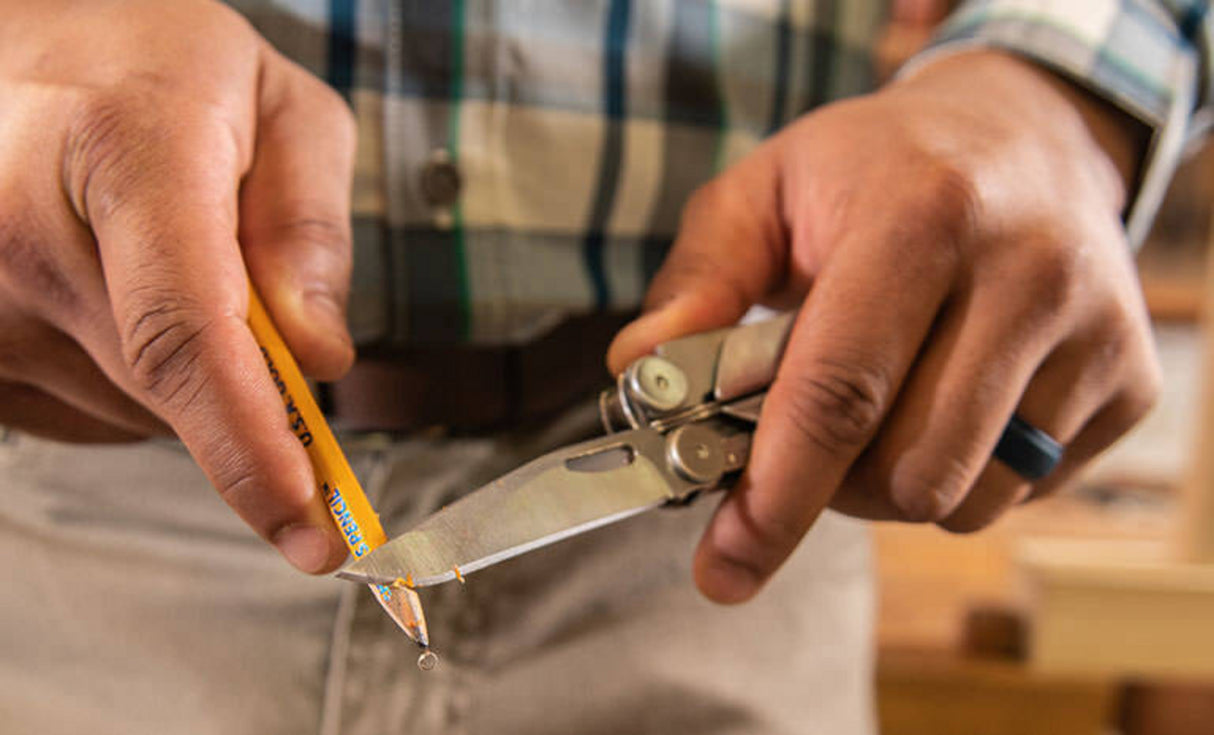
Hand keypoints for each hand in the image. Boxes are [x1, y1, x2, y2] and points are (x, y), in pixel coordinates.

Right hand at [0, 0, 355, 571]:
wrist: (23, 51)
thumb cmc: (152, 68)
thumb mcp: (278, 105)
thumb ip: (311, 225)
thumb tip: (318, 356)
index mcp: (125, 150)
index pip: (185, 335)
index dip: (249, 444)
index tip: (304, 519)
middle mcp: (23, 233)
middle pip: (170, 391)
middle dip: (251, 392)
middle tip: (276, 326)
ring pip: (134, 412)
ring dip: (189, 374)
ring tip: (170, 265)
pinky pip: (83, 412)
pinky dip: (135, 380)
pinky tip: (122, 298)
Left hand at [608, 51, 1160, 602]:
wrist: (1027, 131)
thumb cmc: (880, 166)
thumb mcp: (768, 187)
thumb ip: (698, 278)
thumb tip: (642, 370)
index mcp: (924, 215)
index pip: (841, 394)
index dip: (774, 495)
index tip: (725, 564)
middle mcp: (1028, 274)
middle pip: (908, 470)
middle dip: (829, 487)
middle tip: (801, 442)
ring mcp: (1095, 332)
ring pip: (967, 498)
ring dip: (894, 486)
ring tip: (878, 409)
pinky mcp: (1129, 382)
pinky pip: (1021, 492)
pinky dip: (962, 474)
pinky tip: (946, 403)